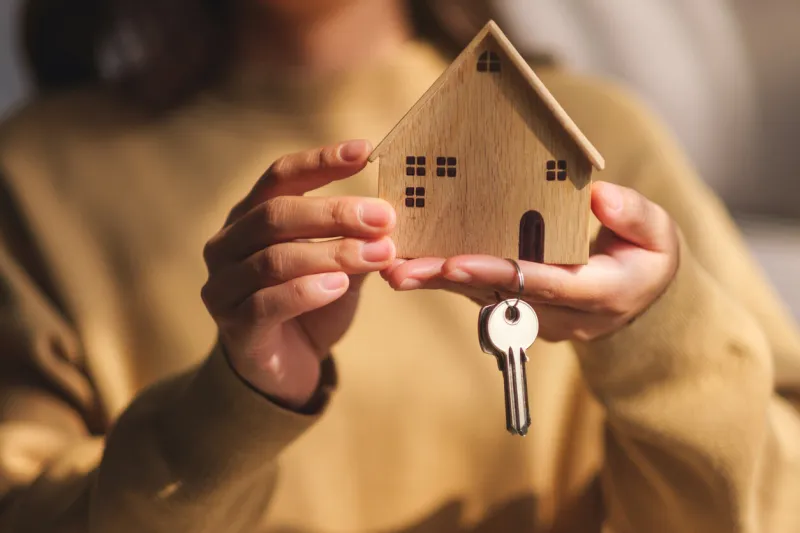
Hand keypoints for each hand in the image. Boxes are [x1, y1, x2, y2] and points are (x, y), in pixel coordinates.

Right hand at [202, 141, 395, 407]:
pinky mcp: (234, 329)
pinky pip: (266, 304)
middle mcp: (227, 245)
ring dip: (332, 254)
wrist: (284, 369)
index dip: (320, 161)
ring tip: (378, 254)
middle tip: (384, 217)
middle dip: (335, 212)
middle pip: (276, 214)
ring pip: (274, 259)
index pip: (279, 177)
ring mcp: (223, 287)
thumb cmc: (311, 305)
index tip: (366, 151)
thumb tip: (390, 214)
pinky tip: (339, 286)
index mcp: (249, 218)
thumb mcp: (338, 266)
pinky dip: (306, 291)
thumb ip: (355, 240)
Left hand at [382, 182, 678, 341]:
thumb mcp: (659, 235)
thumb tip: (599, 197)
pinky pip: (478, 294)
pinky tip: (408, 266)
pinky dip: (444, 279)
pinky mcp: (518, 309)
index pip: (543, 284)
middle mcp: (559, 314)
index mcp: (597, 294)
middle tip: (400, 271)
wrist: (639, 298)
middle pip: (496, 296)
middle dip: (447, 282)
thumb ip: (634, 217)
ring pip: (479, 298)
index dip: (499, 273)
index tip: (457, 262)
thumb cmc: (648, 259)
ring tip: (390, 269)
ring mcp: (535, 318)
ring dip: (435, 283)